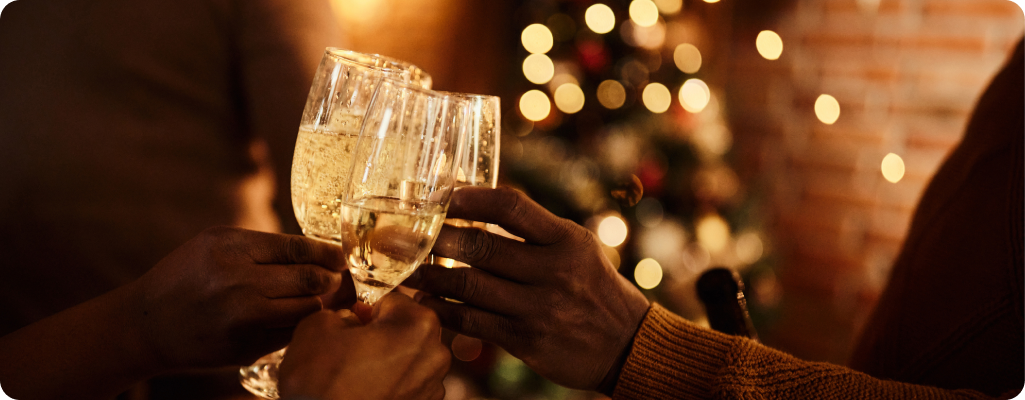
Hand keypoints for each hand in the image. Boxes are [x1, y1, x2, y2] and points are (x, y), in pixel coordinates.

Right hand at [129, 226, 353, 369]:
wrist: (146, 325)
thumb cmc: (185, 276)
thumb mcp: (215, 244)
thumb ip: (264, 246)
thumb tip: (319, 252)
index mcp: (231, 250)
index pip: (299, 249)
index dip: (328, 253)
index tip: (340, 256)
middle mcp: (238, 284)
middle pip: (310, 280)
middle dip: (331, 279)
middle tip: (337, 277)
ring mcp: (242, 320)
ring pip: (307, 310)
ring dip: (320, 303)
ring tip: (321, 296)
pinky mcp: (246, 348)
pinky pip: (290, 334)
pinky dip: (300, 324)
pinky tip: (298, 316)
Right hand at [278, 294, 449, 399]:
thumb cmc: (322, 385)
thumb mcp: (317, 327)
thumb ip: (340, 313)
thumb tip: (348, 320)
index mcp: (419, 324)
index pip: (392, 300)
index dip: (367, 308)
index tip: (353, 319)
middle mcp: (436, 356)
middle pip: (405, 331)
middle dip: (380, 335)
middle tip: (349, 347)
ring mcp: (432, 387)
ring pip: (406, 360)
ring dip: (385, 361)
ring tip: (353, 374)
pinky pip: (406, 386)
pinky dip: (389, 386)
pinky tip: (362, 391)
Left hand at [402, 187, 650, 392]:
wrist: (627, 345)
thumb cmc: (593, 289)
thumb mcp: (578, 250)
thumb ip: (535, 231)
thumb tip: (478, 206)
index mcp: (567, 239)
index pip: (512, 206)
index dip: (471, 197)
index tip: (443, 195)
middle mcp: (554, 270)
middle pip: (481, 246)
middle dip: (438, 237)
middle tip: (409, 232)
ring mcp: (539, 307)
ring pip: (469, 284)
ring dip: (432, 274)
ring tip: (410, 268)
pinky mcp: (526, 340)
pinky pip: (472, 320)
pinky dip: (443, 309)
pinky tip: (428, 301)